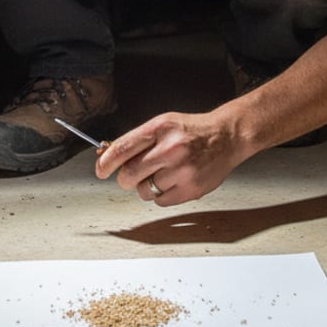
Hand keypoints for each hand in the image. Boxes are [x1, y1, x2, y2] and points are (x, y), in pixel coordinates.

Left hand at [94, 111, 245, 206]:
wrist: (226, 137)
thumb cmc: (191, 131)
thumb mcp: (163, 124)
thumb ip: (137, 140)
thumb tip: (107, 156)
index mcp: (160, 129)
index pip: (122, 149)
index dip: (105, 163)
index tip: (100, 170)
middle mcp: (171, 149)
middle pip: (129, 175)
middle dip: (126, 178)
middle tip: (131, 176)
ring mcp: (183, 170)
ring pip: (144, 191)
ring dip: (146, 186)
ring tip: (161, 174)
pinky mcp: (192, 189)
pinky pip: (161, 201)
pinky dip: (162, 195)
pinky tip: (173, 181)